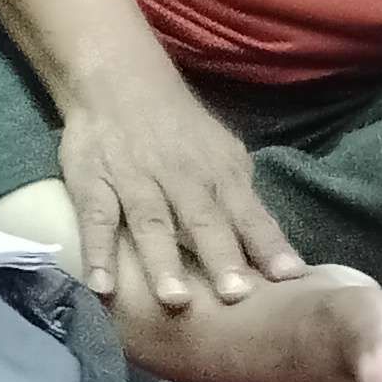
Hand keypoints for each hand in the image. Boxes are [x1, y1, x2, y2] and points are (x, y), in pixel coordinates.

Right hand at [52, 76, 305, 308]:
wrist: (118, 82)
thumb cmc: (180, 128)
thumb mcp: (222, 154)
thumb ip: (242, 198)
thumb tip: (271, 251)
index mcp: (218, 173)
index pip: (249, 213)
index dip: (267, 244)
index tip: (289, 278)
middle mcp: (180, 178)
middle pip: (203, 219)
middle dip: (220, 256)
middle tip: (235, 295)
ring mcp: (134, 181)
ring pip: (151, 222)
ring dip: (163, 261)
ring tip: (174, 300)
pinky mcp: (92, 184)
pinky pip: (96, 221)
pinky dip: (98, 253)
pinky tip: (102, 287)